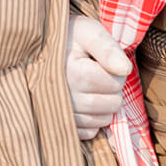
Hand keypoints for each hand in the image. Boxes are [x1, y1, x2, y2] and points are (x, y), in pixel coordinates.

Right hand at [66, 15, 130, 140]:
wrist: (40, 46)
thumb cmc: (68, 36)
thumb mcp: (89, 32)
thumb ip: (108, 48)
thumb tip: (125, 70)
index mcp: (74, 74)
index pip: (116, 82)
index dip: (116, 70)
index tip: (102, 61)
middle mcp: (65, 97)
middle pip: (113, 104)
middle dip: (112, 88)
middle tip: (98, 73)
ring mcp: (60, 113)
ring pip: (103, 120)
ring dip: (104, 104)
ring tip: (90, 85)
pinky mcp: (59, 124)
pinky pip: (88, 132)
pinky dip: (92, 119)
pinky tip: (84, 101)